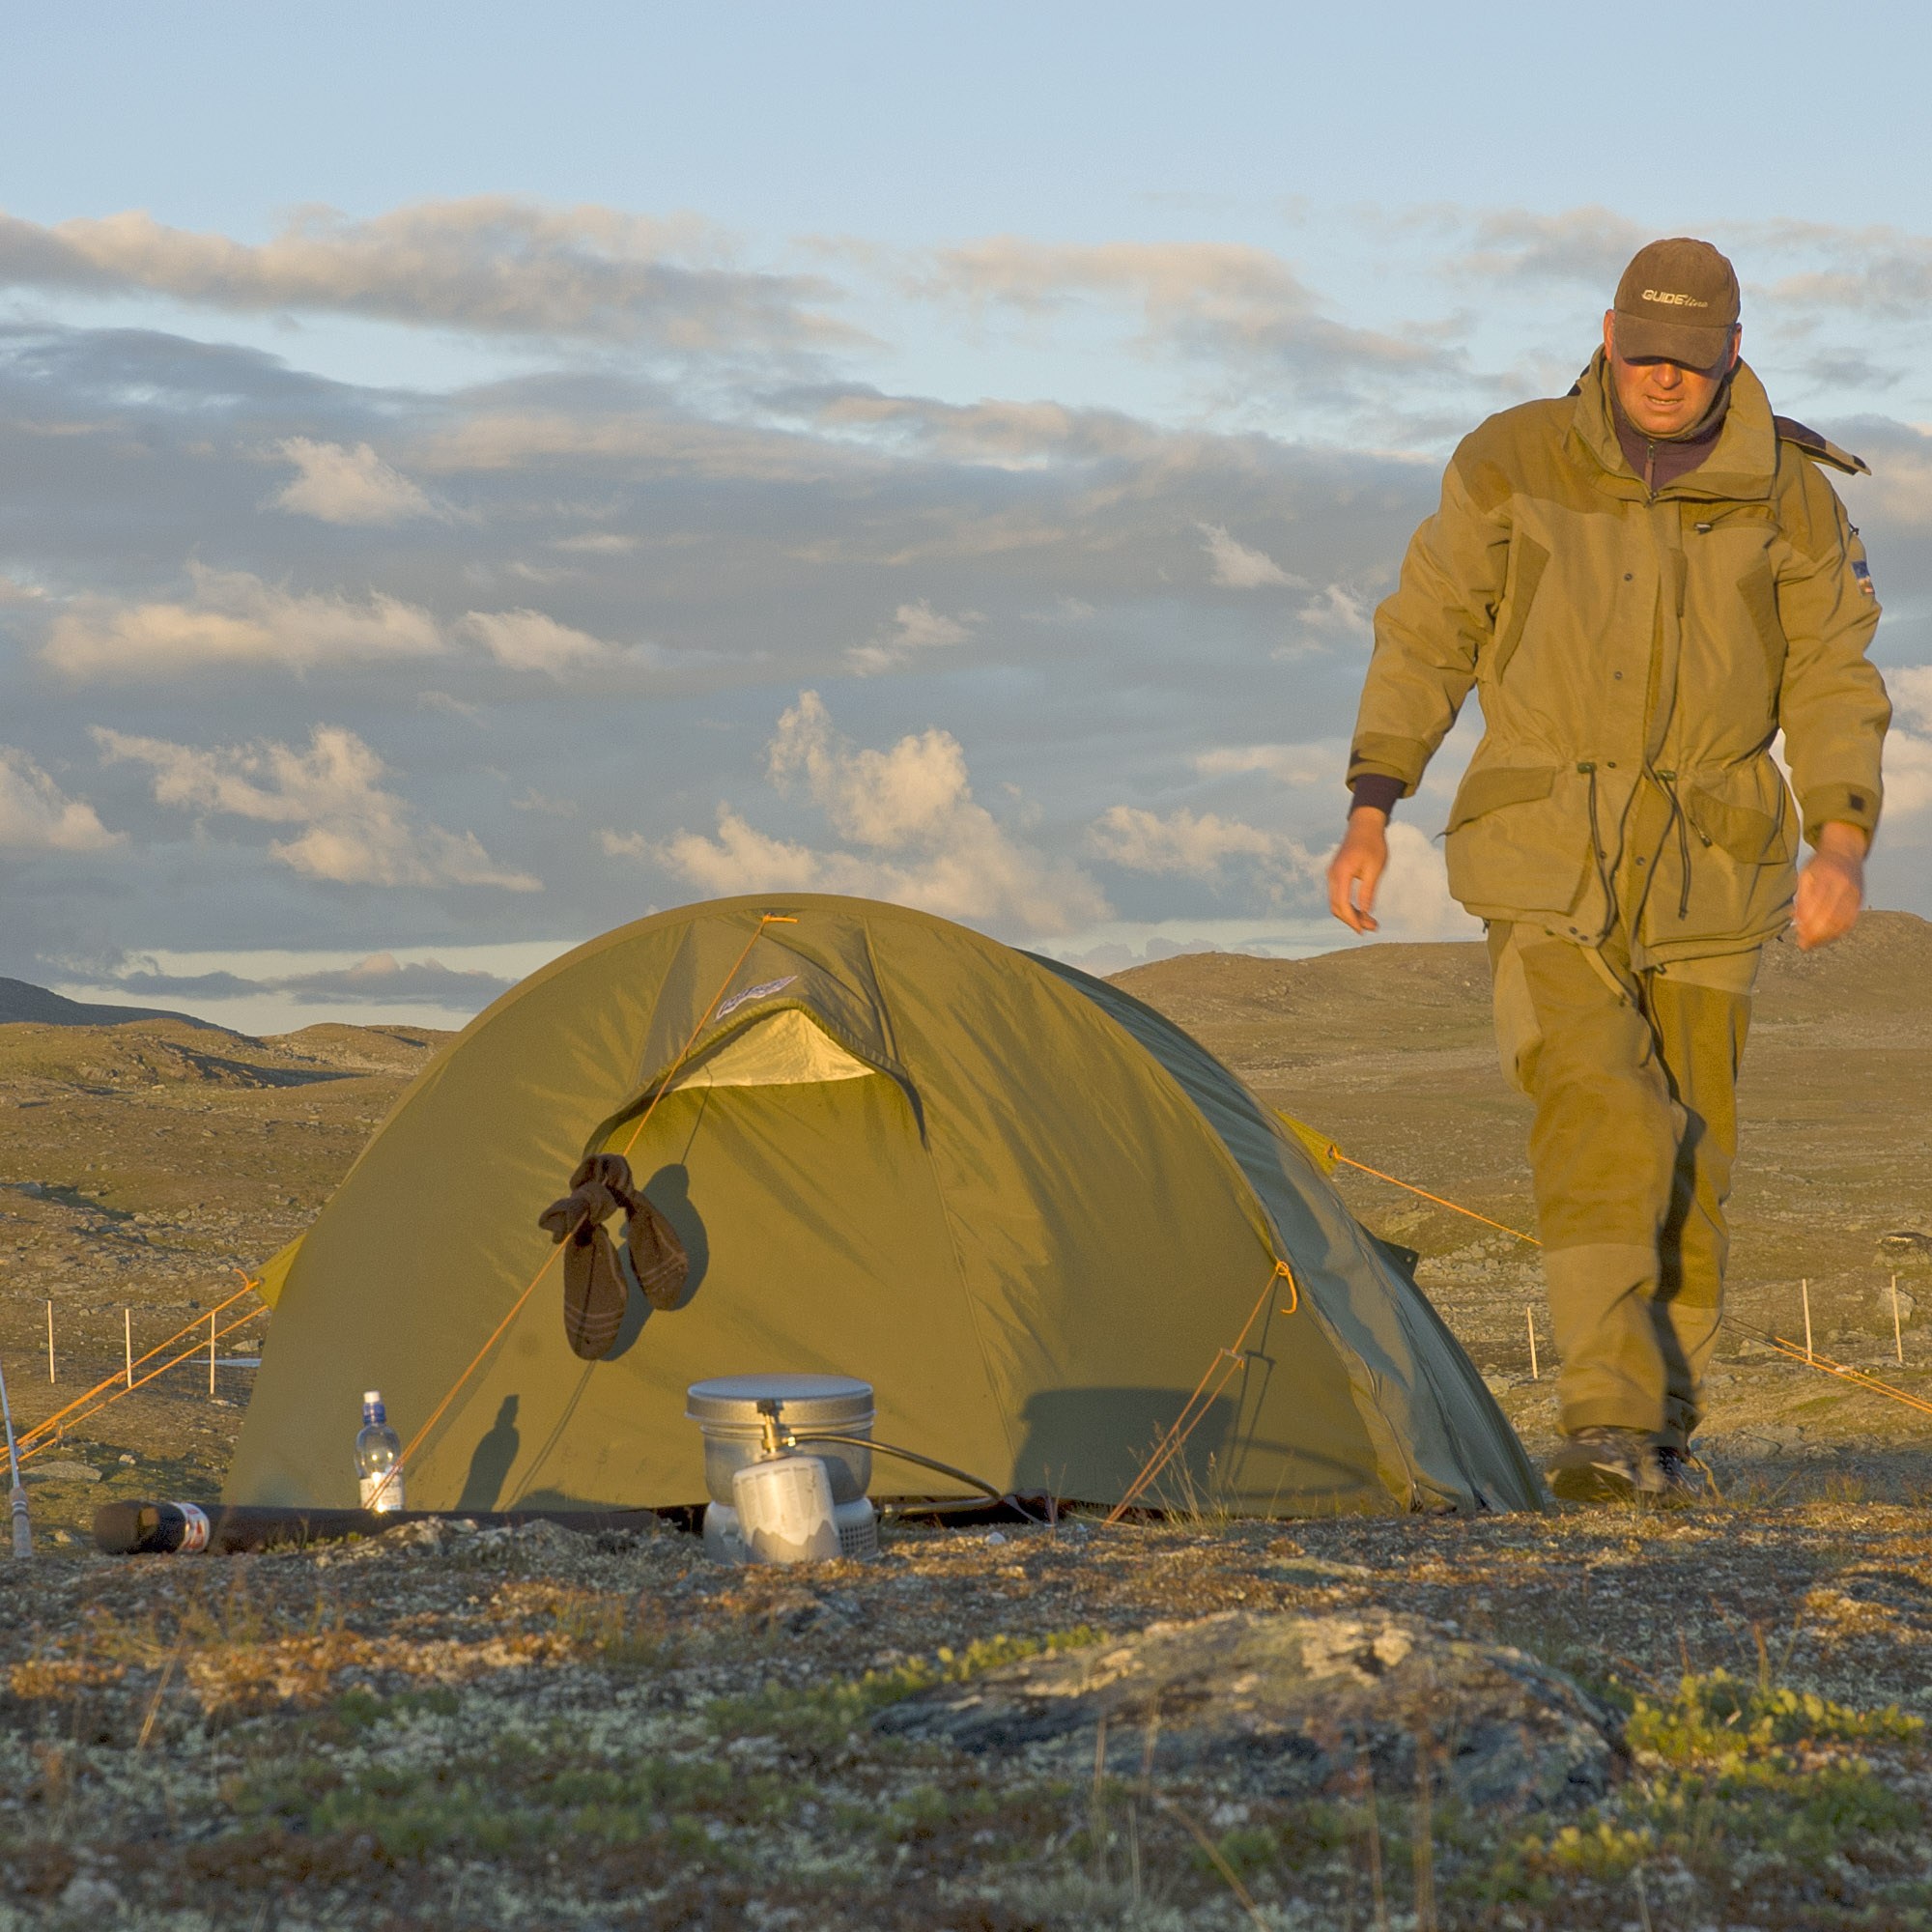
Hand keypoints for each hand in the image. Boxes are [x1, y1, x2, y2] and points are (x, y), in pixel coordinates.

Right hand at [1326, 806, 1388, 933]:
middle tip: (1372, 928)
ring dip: (1351, 915)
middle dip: (1352, 920)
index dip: (1352, 920)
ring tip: (1370, 922)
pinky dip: (1348, 906)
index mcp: (1342, 872)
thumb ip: (1368, 891)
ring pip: (1336, 903)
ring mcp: (1332, 875)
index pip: (1341, 903)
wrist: (1364, 825)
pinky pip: (1338, 895)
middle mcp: (1332, 875)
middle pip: (1336, 907)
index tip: (1363, 930)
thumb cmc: (1373, 844)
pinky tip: (1362, 911)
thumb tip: (1365, 912)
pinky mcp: (1336, 875)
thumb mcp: (1375, 868)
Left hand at [1793, 822, 1866, 950]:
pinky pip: (1850, 920)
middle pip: (1830, 917)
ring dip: (1826, 936)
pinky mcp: (1860, 899)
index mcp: (1827, 877)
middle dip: (1816, 934)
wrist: (1845, 850)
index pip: (1817, 907)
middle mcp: (1844, 886)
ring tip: (1812, 944)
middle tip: (1803, 944)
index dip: (1807, 923)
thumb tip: (1796, 919)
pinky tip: (1826, 937)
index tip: (1797, 933)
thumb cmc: (1820, 864)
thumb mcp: (1805, 875)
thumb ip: (1802, 897)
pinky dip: (1838, 932)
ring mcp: (1854, 893)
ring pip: (1842, 922)